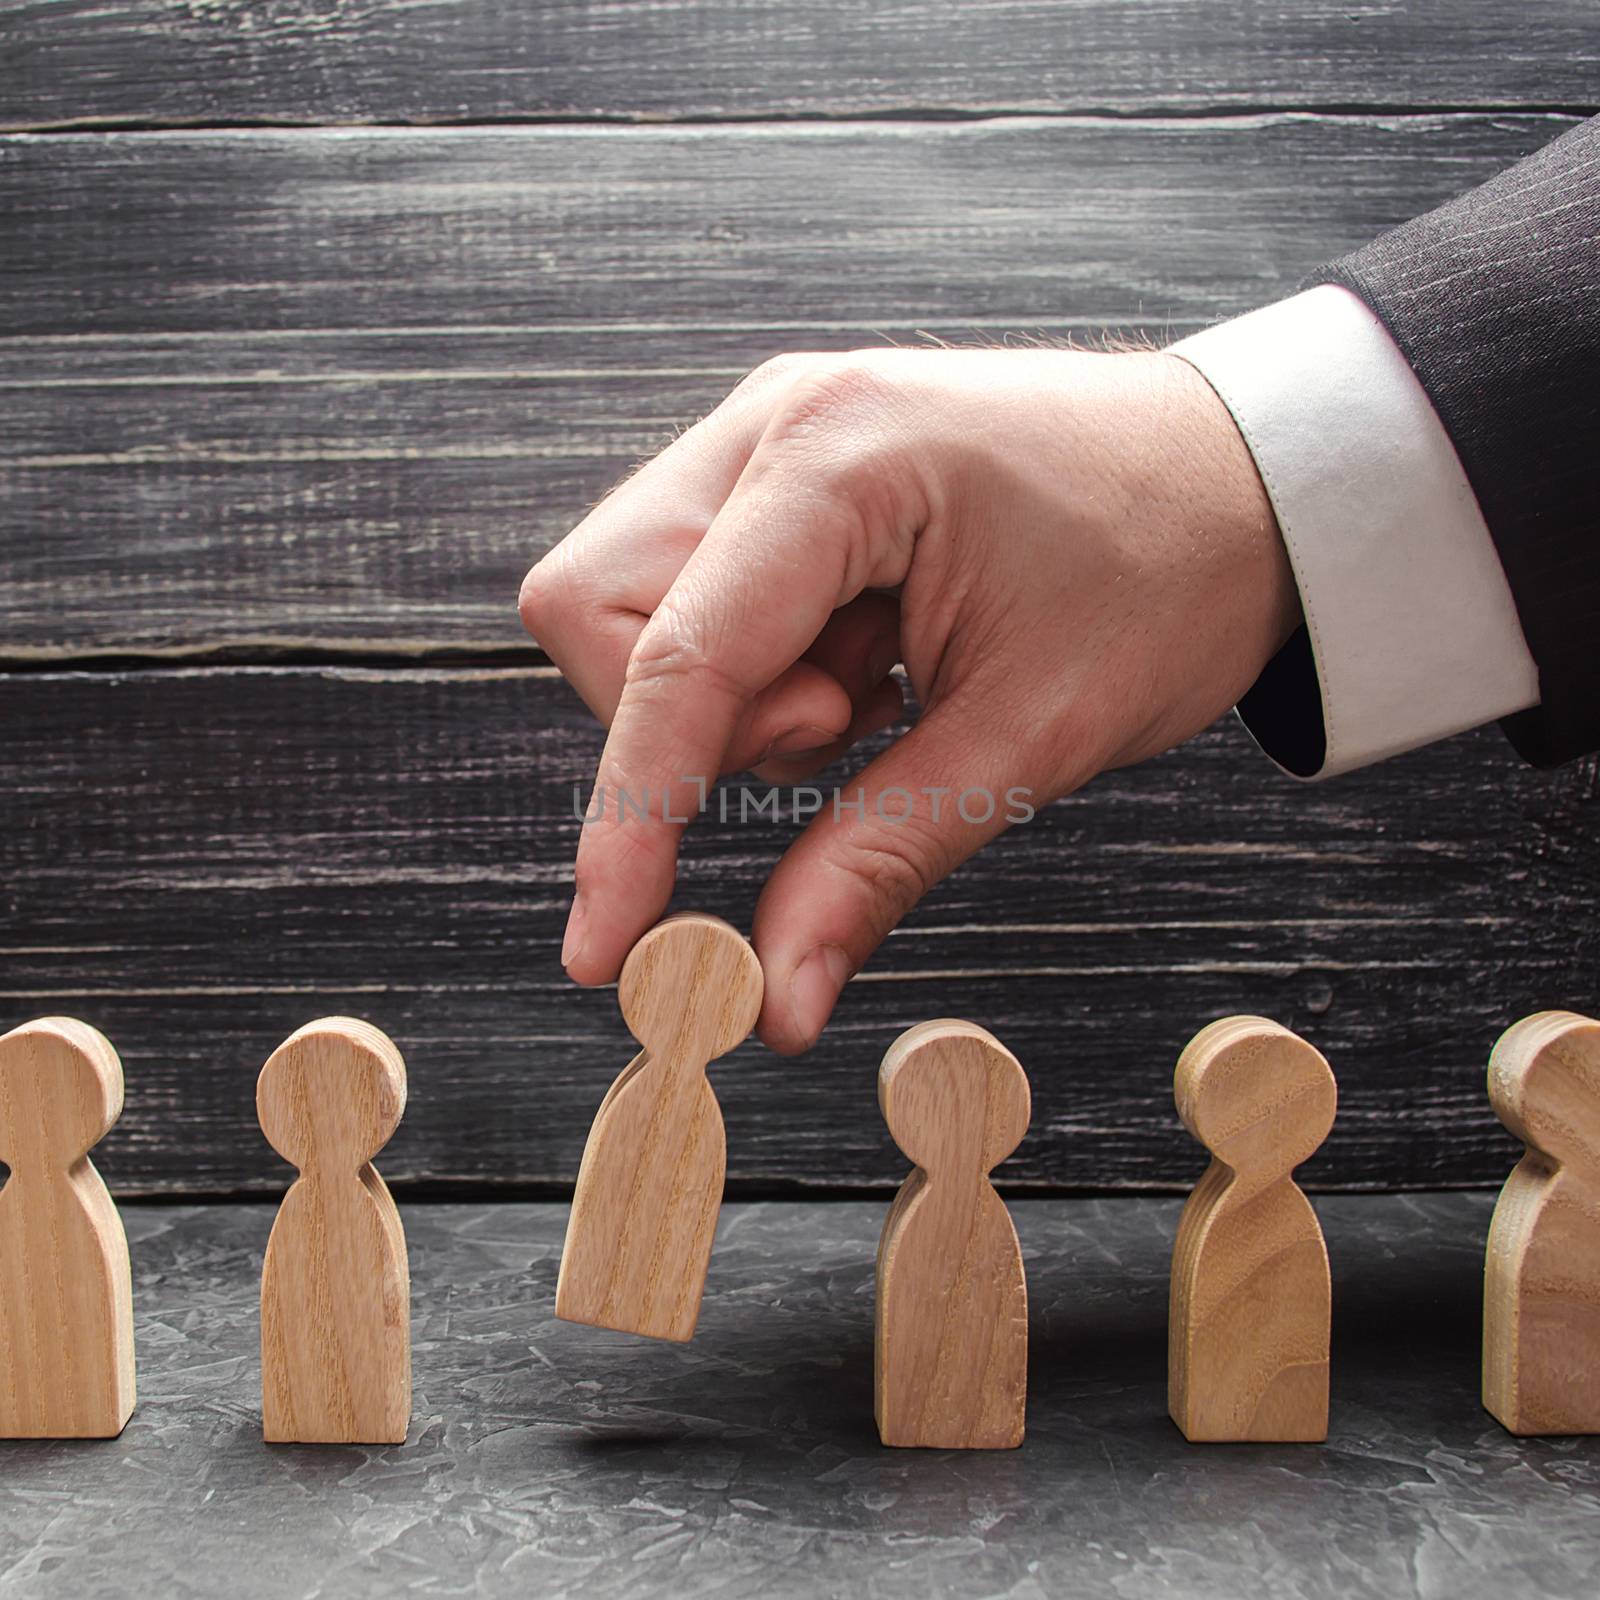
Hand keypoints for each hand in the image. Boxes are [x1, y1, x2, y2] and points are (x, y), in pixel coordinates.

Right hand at [521, 347, 1299, 1052]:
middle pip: (598, 607)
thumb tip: (775, 997)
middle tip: (844, 733)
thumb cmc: (1169, 575)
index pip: (674, 657)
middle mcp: (777, 419)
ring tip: (875, 687)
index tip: (607, 947)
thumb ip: (879, 861)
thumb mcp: (1029, 737)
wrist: (1251, 478)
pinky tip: (866, 657)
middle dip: (689, 724)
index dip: (629, 816)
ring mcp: (773, 430)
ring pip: (629, 603)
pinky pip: (695, 592)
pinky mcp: (786, 466)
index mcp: (841, 457)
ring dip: (729, 694)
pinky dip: (755, 664)